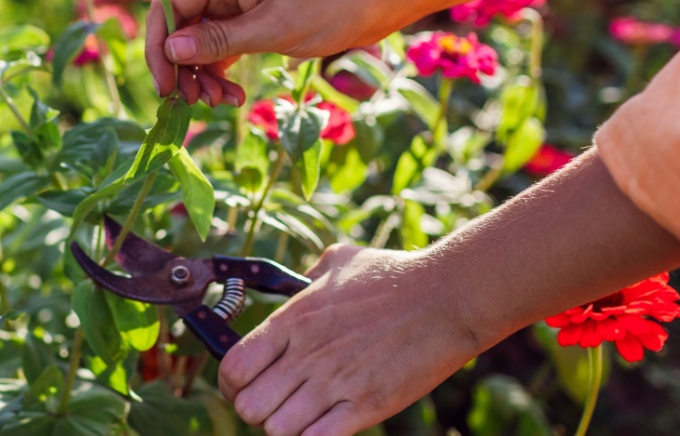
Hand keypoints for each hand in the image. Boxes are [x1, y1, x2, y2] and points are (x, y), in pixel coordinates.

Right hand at [146, 0, 391, 99]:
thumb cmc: (332, 5)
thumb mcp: (274, 29)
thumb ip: (220, 41)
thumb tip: (171, 51)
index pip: (169, 5)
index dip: (160, 46)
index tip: (166, 86)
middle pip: (182, 26)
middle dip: (183, 68)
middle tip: (197, 104)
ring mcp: (241, 2)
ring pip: (202, 42)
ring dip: (204, 76)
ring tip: (223, 103)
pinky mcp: (256, 19)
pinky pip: (225, 47)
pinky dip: (224, 73)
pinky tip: (234, 96)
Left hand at [217, 245, 488, 435]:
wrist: (447, 296)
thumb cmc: (395, 274)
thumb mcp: (339, 261)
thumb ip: (309, 275)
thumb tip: (296, 283)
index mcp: (293, 320)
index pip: (234, 367)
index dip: (232, 383)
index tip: (245, 383)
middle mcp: (306, 354)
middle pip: (249, 406)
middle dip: (257, 410)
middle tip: (277, 403)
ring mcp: (335, 382)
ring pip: (278, 429)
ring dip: (287, 428)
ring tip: (305, 416)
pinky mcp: (367, 405)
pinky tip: (327, 426)